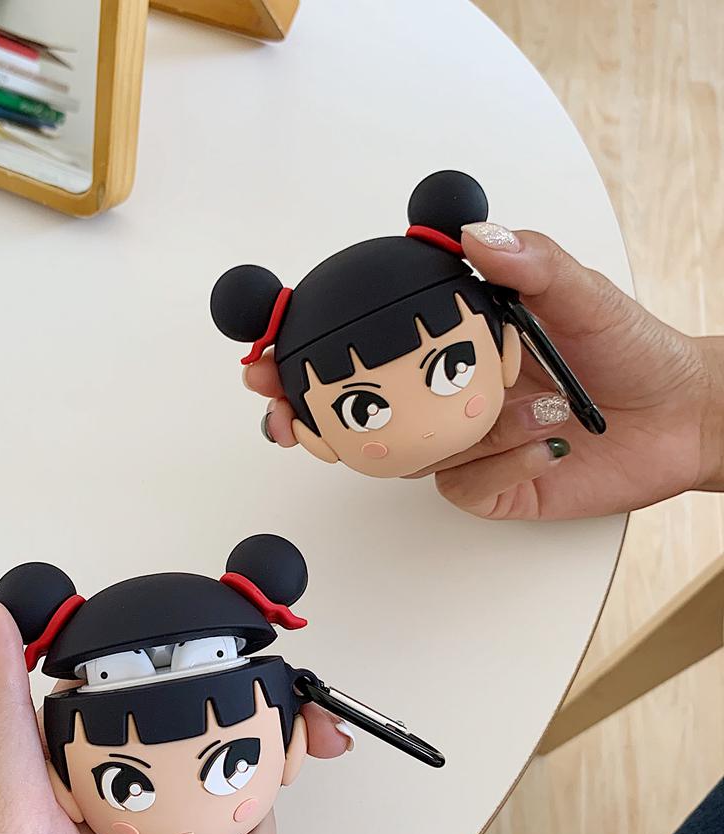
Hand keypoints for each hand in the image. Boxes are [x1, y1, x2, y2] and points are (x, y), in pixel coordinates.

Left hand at [0, 596, 350, 833]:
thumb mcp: (3, 808)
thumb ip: (0, 712)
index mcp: (77, 752)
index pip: (154, 690)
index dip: (211, 671)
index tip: (260, 668)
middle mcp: (121, 784)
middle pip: (213, 738)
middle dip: (264, 746)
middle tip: (298, 752)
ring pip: (236, 801)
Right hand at [247, 228, 723, 519]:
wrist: (679, 420)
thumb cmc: (628, 349)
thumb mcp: (581, 291)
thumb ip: (529, 262)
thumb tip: (476, 234)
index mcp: (448, 343)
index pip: (364, 344)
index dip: (306, 349)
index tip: (267, 349)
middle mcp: (440, 394)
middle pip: (353, 411)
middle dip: (308, 413)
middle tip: (285, 412)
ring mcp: (456, 445)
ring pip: (407, 453)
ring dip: (451, 433)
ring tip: (524, 407)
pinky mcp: (482, 486)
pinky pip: (460, 485)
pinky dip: (502, 462)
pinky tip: (545, 442)